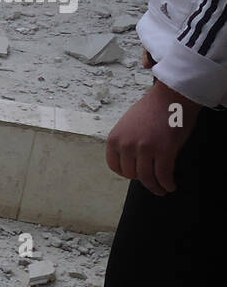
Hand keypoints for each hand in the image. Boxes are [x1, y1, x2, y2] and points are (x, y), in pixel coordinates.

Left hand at [106, 80, 199, 194]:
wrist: (171, 96)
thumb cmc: (152, 109)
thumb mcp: (127, 125)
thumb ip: (126, 142)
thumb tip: (131, 161)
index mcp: (114, 139)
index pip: (114, 166)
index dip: (126, 173)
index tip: (135, 174)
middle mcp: (126, 145)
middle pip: (131, 174)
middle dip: (142, 178)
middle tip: (152, 180)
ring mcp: (145, 149)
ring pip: (146, 178)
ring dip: (155, 187)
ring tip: (161, 190)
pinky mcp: (164, 151)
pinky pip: (163, 175)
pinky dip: (167, 184)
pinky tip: (171, 186)